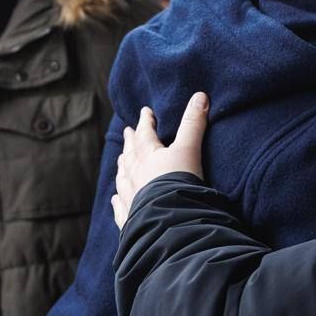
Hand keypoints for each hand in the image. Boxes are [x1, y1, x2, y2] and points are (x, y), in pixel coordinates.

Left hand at [112, 92, 208, 228]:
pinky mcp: (131, 217)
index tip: (145, 112)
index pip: (145, 134)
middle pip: (130, 154)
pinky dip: (117, 201)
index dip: (145, 122)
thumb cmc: (179, 182)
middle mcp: (135, 175)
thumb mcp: (189, 149)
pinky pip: (121, 207)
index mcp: (148, 157)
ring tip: (121, 160)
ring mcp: (131, 197)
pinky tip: (114, 198)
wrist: (170, 220)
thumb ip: (194, 124)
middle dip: (130, 142)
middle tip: (126, 132)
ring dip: (122, 167)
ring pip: (123, 178)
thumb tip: (201, 95)